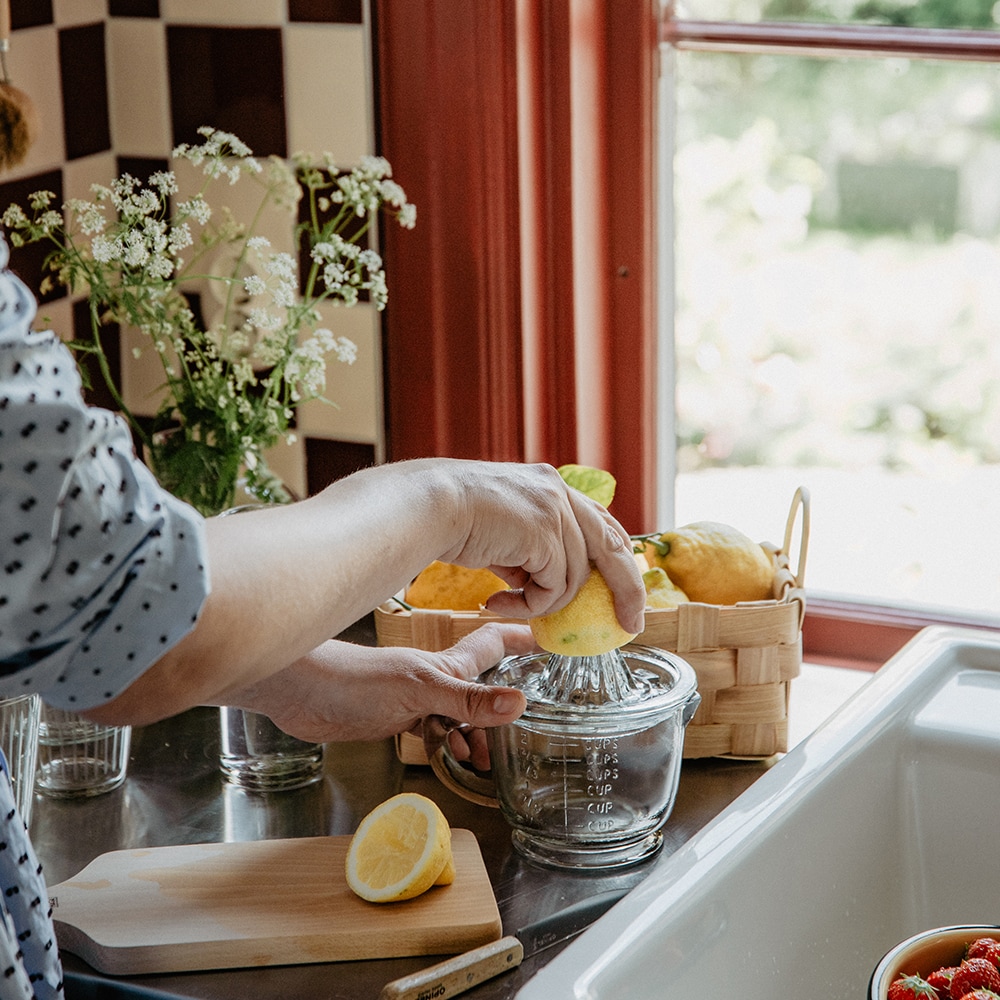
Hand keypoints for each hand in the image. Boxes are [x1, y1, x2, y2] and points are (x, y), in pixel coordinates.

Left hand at [225, 623, 534, 769]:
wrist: (300, 692)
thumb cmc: (355, 680)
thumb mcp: (419, 692)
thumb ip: (467, 701)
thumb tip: (519, 704)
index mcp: (448, 665)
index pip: (496, 643)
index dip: (524, 639)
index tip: (555, 641)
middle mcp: (437, 679)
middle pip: (483, 684)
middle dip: (507, 701)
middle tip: (528, 721)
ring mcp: (416, 698)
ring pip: (460, 714)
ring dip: (477, 734)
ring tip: (485, 757)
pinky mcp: (396, 719)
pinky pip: (435, 732)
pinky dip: (448, 746)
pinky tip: (451, 758)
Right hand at [438, 461, 645, 633]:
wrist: (428, 506)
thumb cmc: (451, 519)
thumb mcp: (504, 528)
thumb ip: (531, 546)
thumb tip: (546, 584)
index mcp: (551, 485)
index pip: (601, 521)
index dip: (616, 555)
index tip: (623, 586)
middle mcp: (559, 492)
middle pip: (614, 547)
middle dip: (629, 590)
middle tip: (631, 623)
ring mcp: (554, 511)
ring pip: (574, 578)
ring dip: (543, 603)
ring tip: (505, 603)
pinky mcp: (545, 534)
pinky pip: (553, 589)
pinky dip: (529, 605)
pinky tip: (497, 601)